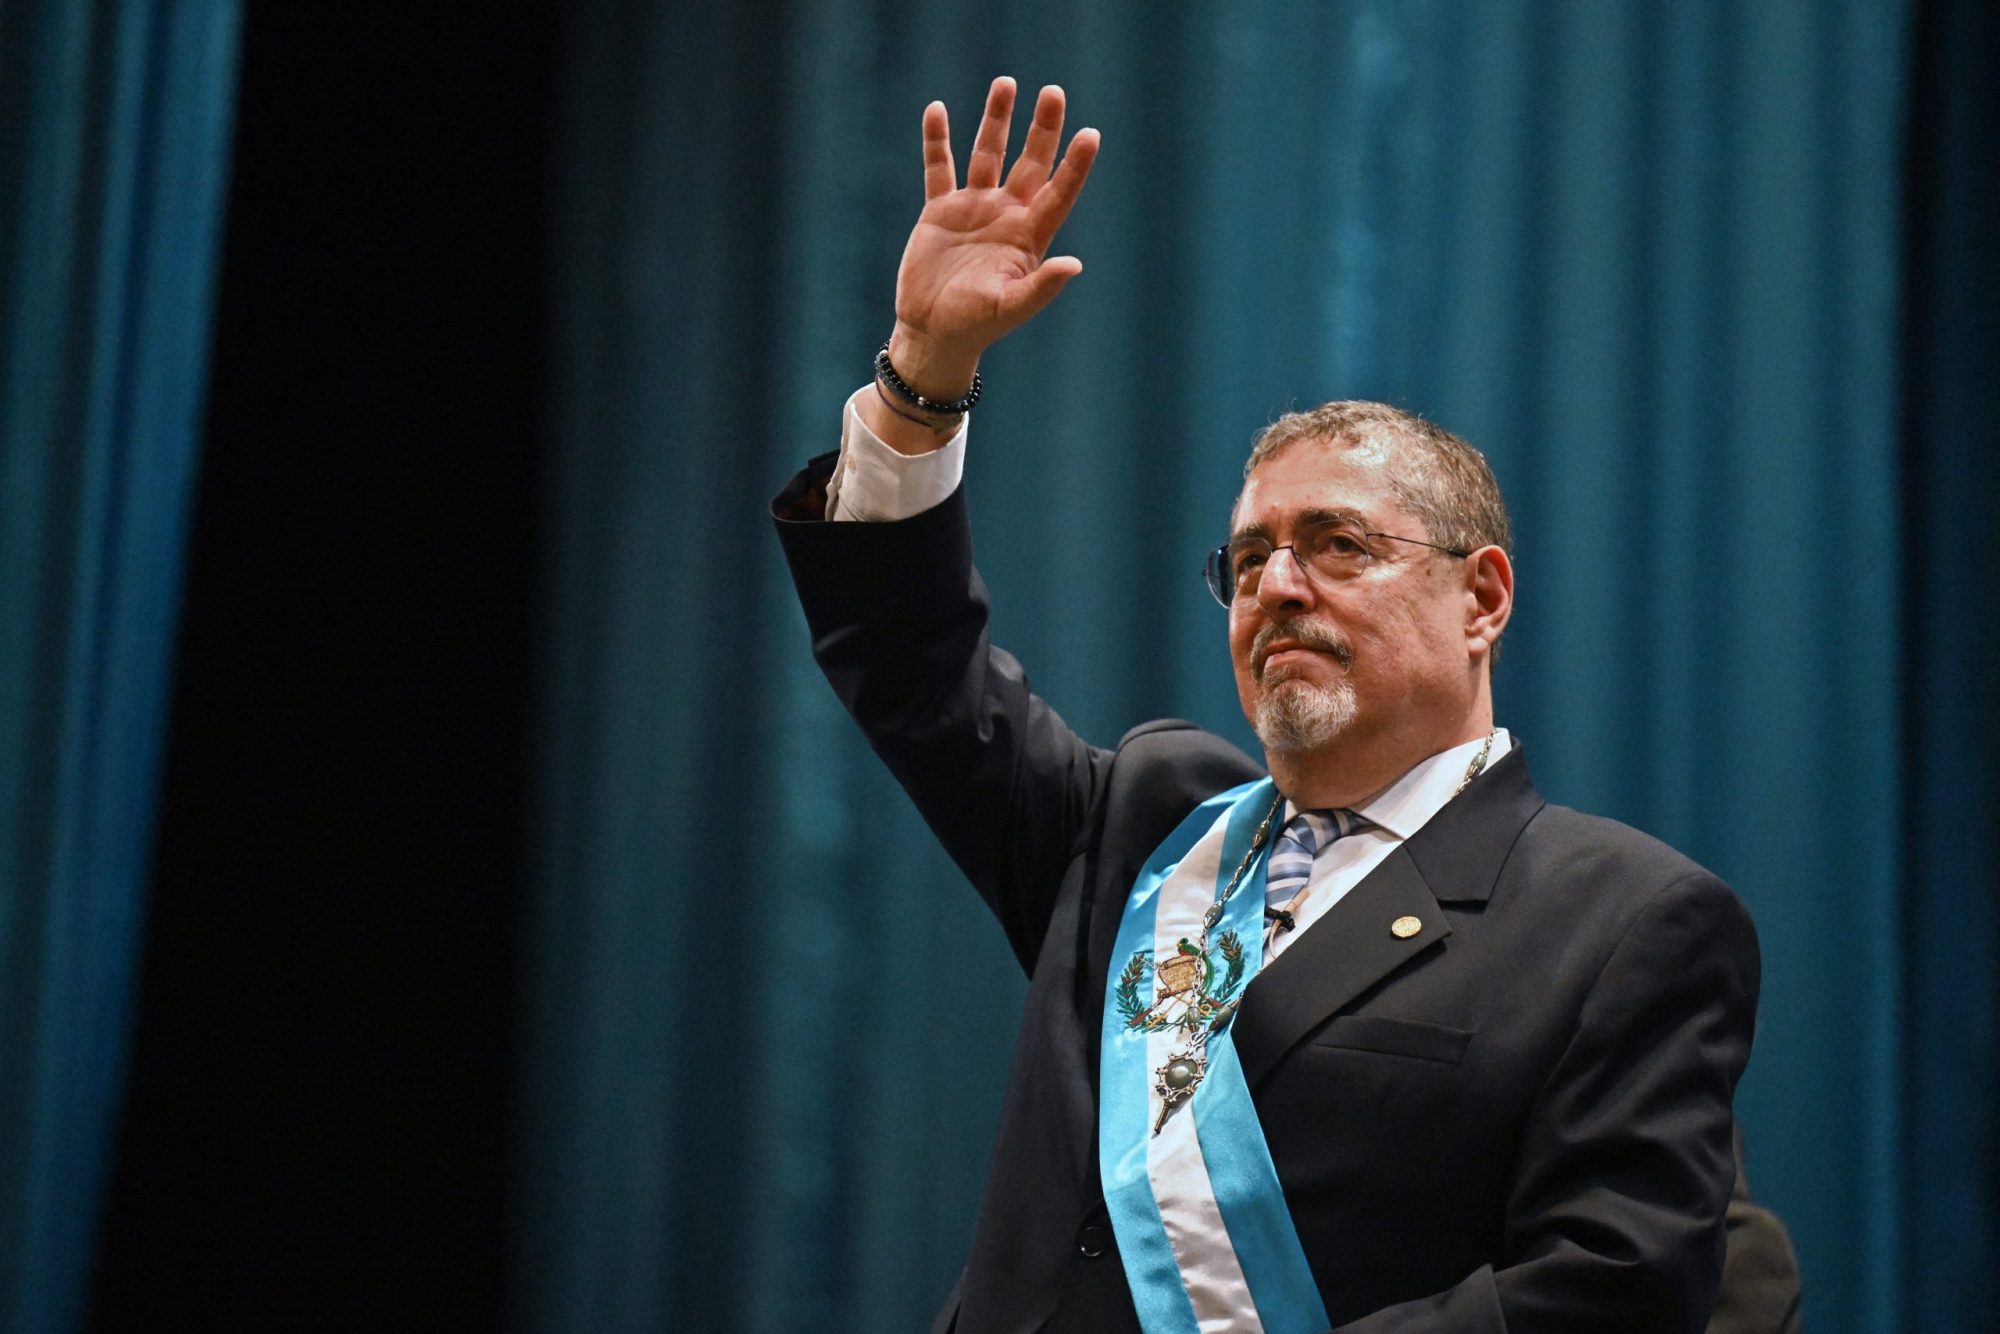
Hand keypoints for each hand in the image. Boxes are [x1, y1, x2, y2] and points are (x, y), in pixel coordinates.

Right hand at [886, 78, 1099, 398]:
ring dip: (996, 119)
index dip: (1075, 165)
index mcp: (1029, 236)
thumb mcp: (1011, 307)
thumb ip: (1041, 287)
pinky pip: (940, 167)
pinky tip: (937, 110)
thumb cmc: (977, 326)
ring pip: (988, 154)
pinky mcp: (940, 211)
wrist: (934, 332)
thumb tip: (1075, 265)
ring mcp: (973, 209)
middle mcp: (1006, 215)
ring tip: (1006, 83)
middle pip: (1030, 162)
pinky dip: (938, 140)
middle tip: (1054, 92)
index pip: (1058, 192)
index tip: (1090, 134)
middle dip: (1042, 128)